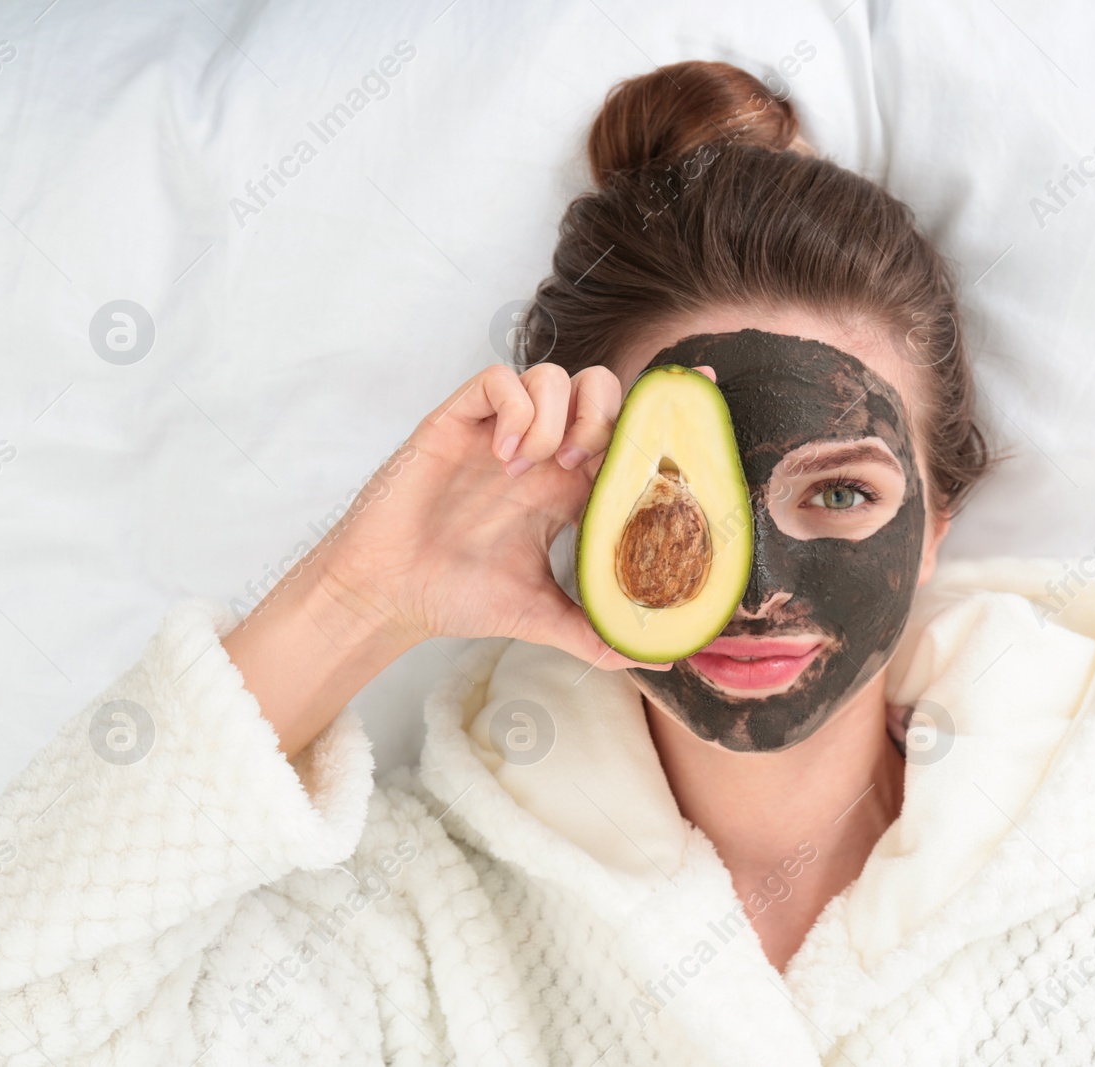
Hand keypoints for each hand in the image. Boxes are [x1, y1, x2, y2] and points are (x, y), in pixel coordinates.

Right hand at [314, 361, 668, 669]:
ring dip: (557, 417)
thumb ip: (595, 633)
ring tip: (533, 469)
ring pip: (554, 375)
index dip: (661, 412)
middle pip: (599, 388)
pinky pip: (500, 379)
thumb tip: (658, 663)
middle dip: (604, 417)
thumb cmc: (456, 597)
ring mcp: (501, 432)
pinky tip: (504, 456)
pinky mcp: (458, 421)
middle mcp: (542, 453)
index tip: (706, 386)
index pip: (626, 433)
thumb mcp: (540, 618)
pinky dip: (515, 410)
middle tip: (579, 469)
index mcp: (569, 489)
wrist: (388, 595)